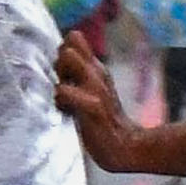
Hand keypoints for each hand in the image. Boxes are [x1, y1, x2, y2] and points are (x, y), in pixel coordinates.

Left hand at [50, 29, 149, 173]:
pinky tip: (67, 112)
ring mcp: (96, 87)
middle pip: (67, 46)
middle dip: (58, 65)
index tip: (64, 75)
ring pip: (68, 58)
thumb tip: (62, 57)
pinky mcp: (92, 107)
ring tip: (66, 98)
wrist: (127, 146)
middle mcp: (97, 72)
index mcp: (96, 68)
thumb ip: (79, 72)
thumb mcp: (93, 90)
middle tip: (64, 88)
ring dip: (60, 76)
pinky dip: (60, 101)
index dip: (61, 54)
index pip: (74, 38)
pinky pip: (64, 92)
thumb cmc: (104, 120)